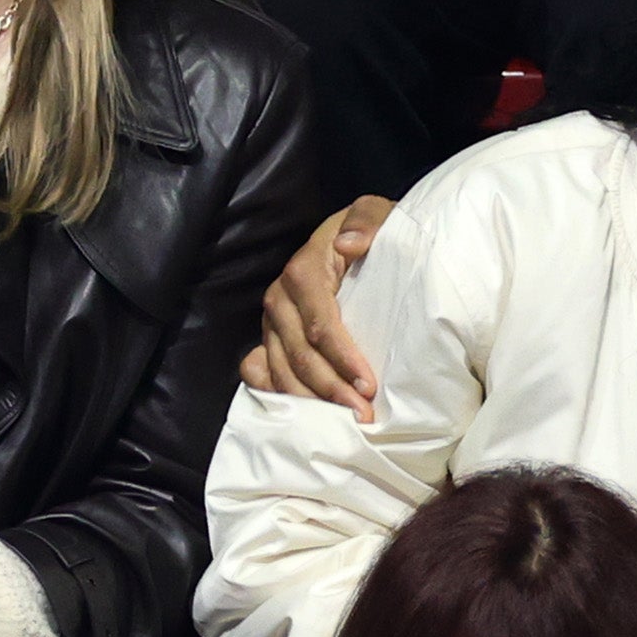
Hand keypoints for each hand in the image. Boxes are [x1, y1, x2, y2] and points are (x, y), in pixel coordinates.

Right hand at [244, 196, 397, 416]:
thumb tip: (349, 244)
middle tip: (363, 416)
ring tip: (344, 422)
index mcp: (304, 270)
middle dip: (331, 390)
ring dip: (311, 402)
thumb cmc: (370, 232)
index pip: (320, 324)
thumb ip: (369, 221)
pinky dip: (277, 394)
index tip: (368, 385)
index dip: (343, 357)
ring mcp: (271, 321)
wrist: (351, 236)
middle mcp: (279, 298)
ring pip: (281, 370)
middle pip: (299, 354)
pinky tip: (302, 415)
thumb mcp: (376, 214)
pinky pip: (259, 371)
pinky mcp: (269, 336)